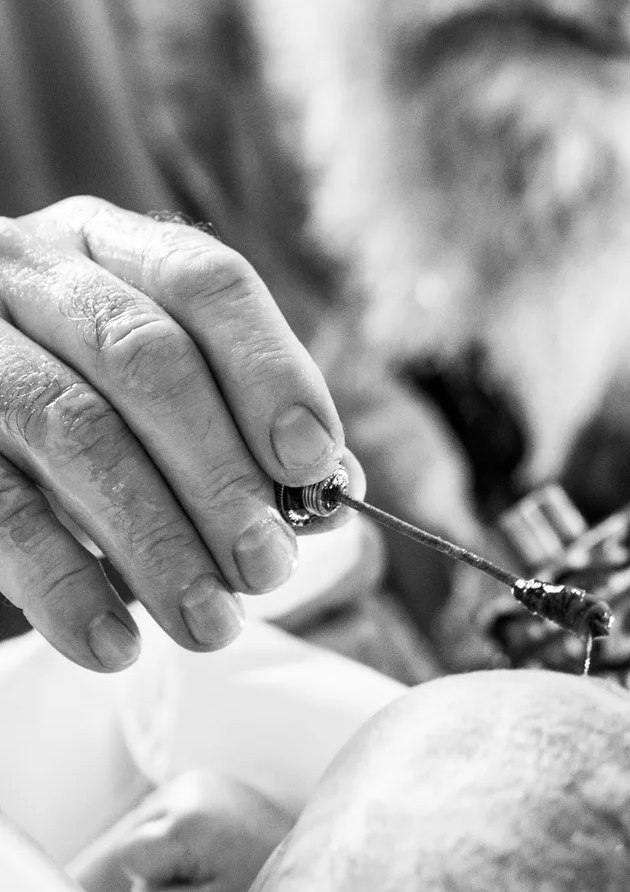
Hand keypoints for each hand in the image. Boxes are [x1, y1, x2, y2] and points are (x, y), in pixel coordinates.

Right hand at [0, 197, 359, 669]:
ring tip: (211, 623)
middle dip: (220, 471)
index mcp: (109, 246)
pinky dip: (63, 584)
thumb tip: (335, 489)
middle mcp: (28, 272)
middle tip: (268, 567)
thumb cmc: (83, 407)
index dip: (270, 371)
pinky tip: (114, 645)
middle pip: (144, 356)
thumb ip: (247, 430)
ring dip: (155, 539)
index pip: (206, 282)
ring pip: (72, 428)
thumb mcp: (163, 395)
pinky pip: (0, 509)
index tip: (314, 460)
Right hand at [68, 769, 293, 891]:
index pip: (131, 855)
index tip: (197, 881)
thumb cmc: (260, 887)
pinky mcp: (204, 776)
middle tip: (209, 871)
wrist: (314, 853)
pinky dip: (177, 829)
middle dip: (160, 861)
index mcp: (189, 820)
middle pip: (136, 835)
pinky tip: (210, 841)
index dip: (156, 879)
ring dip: (168, 845)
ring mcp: (198, 777)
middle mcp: (190, 787)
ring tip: (214, 856)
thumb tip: (117, 886)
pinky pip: (165, 809)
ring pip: (146, 822)